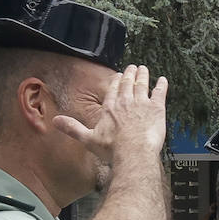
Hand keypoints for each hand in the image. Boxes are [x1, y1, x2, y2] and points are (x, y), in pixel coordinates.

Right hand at [53, 64, 167, 163]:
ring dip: (143, 76)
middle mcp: (125, 102)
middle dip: (130, 74)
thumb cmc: (112, 149)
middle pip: (127, 84)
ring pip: (142, 85)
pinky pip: (160, 93)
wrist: (133, 152)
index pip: (113, 90)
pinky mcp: (157, 109)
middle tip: (132, 67)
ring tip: (144, 69)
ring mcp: (142, 103)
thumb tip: (55, 121)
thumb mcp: (88, 139)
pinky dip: (162, 85)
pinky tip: (163, 80)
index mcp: (110, 107)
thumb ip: (73, 128)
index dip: (116, 82)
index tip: (119, 76)